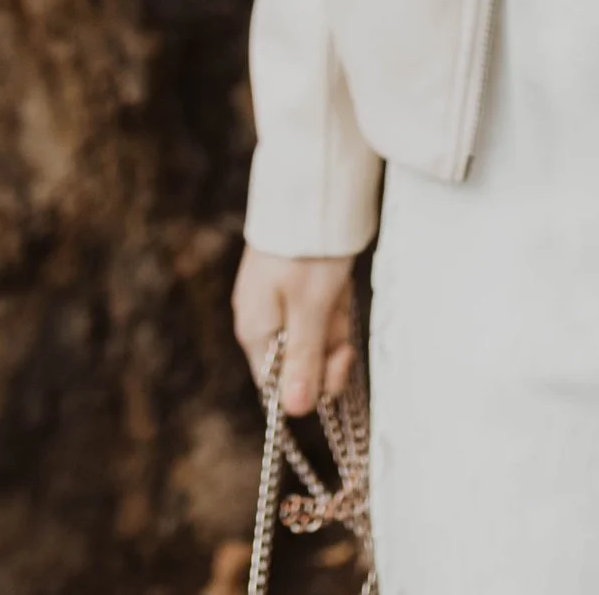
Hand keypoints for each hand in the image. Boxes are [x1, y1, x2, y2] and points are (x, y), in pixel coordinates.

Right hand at [232, 247, 359, 413]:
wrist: (312, 186)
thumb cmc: (308, 250)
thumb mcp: (310, 308)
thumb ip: (302, 359)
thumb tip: (294, 412)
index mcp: (254, 331)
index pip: (277, 386)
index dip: (311, 385)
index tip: (338, 359)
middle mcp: (262, 320)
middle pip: (299, 364)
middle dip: (329, 352)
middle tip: (344, 328)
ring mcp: (279, 299)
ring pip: (315, 336)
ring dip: (335, 325)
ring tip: (341, 295)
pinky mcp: (298, 282)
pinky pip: (320, 311)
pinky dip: (335, 305)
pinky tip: (341, 287)